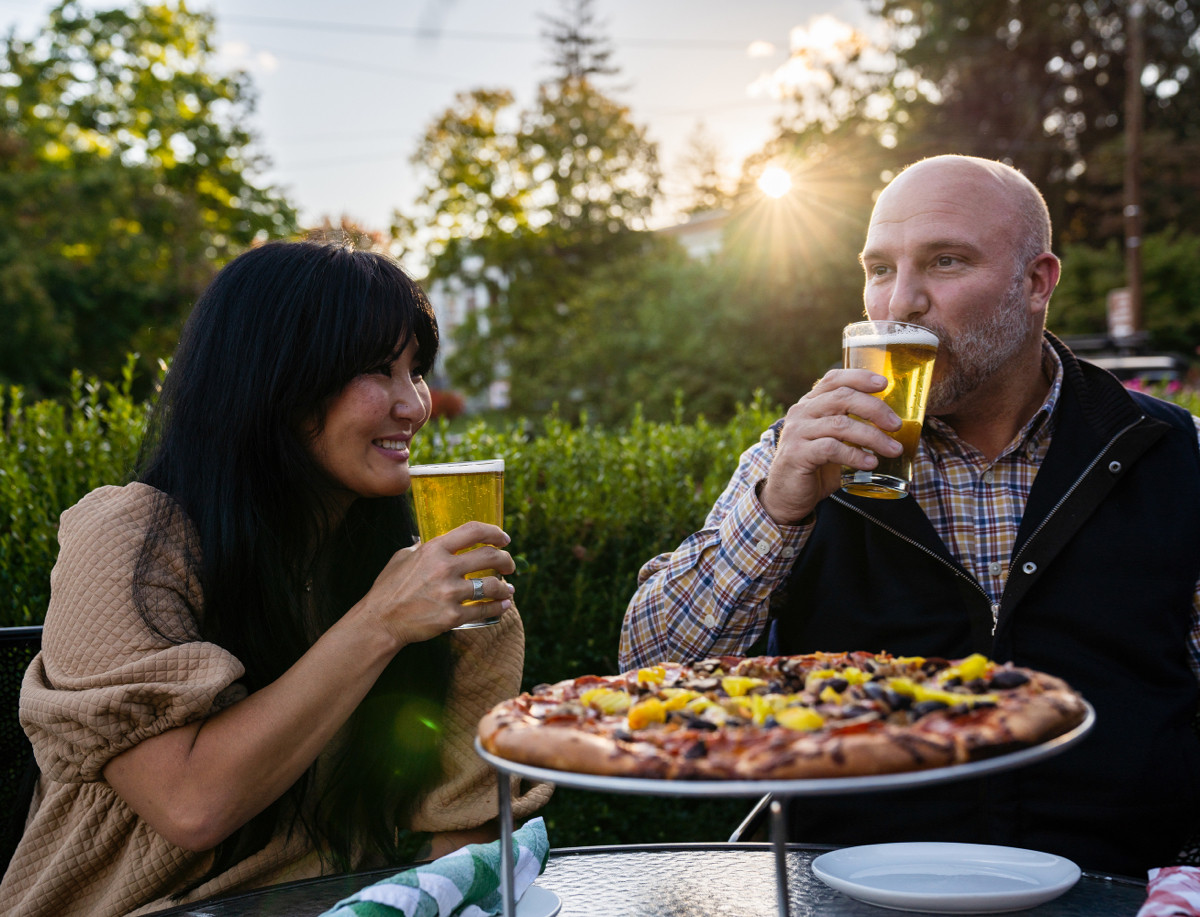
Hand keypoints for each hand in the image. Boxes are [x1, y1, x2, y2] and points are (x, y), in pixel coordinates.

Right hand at [358, 521, 516, 646]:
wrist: (380, 621)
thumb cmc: (388, 588)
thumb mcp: (402, 557)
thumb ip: (421, 547)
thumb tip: (426, 539)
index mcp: (434, 549)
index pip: (474, 531)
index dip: (494, 532)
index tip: (504, 539)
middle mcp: (444, 568)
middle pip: (490, 556)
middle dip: (506, 560)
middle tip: (509, 566)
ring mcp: (449, 594)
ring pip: (491, 586)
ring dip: (505, 587)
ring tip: (508, 589)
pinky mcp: (452, 617)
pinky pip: (484, 611)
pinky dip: (498, 608)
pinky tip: (503, 606)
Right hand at [758, 368, 903, 524]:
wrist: (786, 495)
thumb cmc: (815, 466)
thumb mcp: (833, 440)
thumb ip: (851, 426)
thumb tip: (892, 424)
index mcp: (810, 404)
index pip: (834, 379)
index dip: (859, 377)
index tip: (884, 383)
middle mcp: (801, 412)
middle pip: (841, 398)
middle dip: (874, 409)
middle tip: (896, 425)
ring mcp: (797, 432)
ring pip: (840, 424)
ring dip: (872, 437)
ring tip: (893, 449)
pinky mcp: (797, 454)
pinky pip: (831, 448)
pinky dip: (855, 455)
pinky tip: (870, 463)